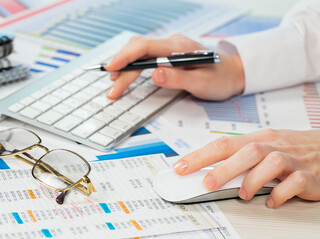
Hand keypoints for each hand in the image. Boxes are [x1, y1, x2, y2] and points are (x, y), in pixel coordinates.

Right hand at [105, 34, 244, 100]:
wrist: (233, 72)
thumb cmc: (220, 78)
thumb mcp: (202, 83)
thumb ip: (178, 79)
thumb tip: (154, 74)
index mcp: (179, 48)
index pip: (145, 46)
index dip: (125, 56)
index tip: (111, 68)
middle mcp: (172, 43)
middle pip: (138, 50)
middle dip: (122, 68)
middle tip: (112, 90)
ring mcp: (170, 48)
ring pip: (140, 52)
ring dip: (125, 67)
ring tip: (115, 83)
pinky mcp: (168, 54)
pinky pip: (145, 56)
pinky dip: (133, 65)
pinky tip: (126, 74)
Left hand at [173, 129, 319, 207]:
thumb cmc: (292, 148)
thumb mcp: (264, 146)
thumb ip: (240, 157)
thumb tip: (209, 171)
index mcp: (258, 139)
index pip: (224, 144)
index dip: (201, 156)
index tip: (181, 167)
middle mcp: (274, 146)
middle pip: (246, 151)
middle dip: (223, 168)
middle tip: (207, 183)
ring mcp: (292, 160)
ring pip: (270, 164)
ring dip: (252, 181)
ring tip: (243, 194)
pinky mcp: (309, 175)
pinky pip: (293, 184)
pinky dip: (279, 194)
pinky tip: (271, 201)